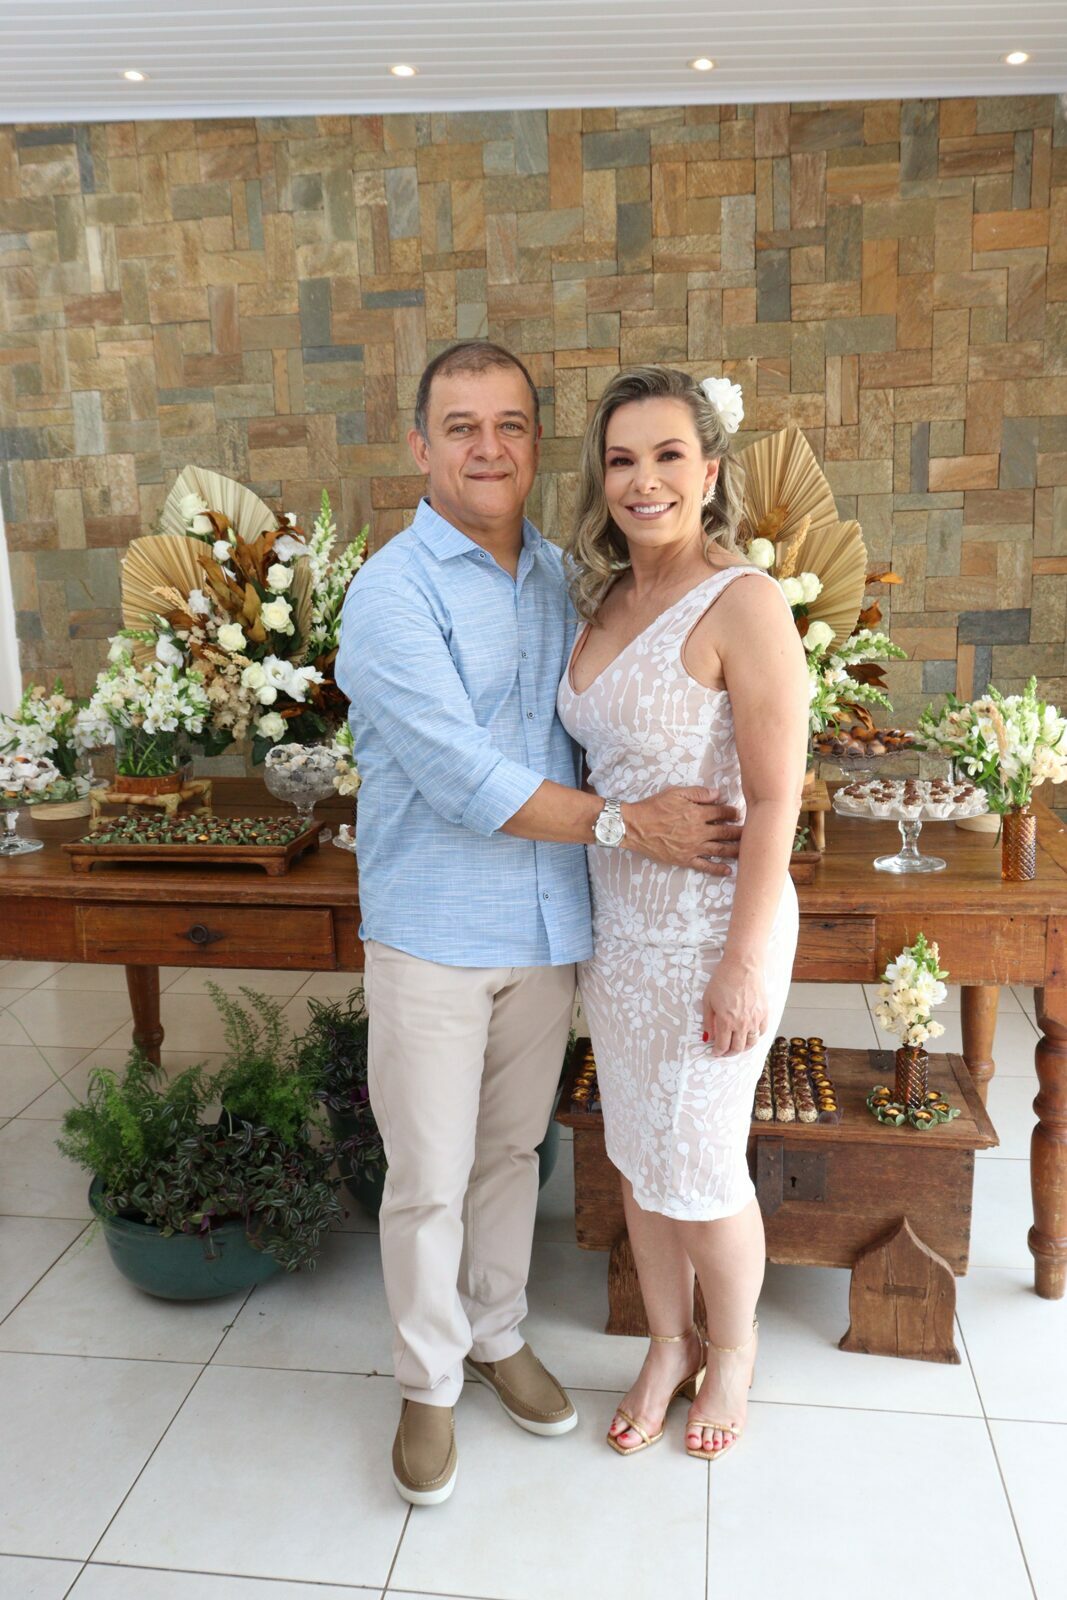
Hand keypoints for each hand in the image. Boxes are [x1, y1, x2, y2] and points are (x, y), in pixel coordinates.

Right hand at [622, 786, 740, 875]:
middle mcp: (698, 832)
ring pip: (720, 849)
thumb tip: (718, 794)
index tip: (738, 813)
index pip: (722, 813)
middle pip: (725, 832)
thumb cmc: (654, 807)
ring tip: (747, 850)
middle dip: (739, 832)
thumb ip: (698, 793)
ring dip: (735, 850)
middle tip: (750, 832)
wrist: (635, 827)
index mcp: (697, 814)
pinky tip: (728, 870)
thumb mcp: (675, 793)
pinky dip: (717, 869)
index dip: (732, 813)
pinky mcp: (685, 859)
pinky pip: (705, 866)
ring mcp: (692, 848)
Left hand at [701, 958, 767, 1056]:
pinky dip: (756, 1036)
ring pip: (751, 1043)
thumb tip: (707, 1037)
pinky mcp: (764, 1013)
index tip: (714, 1052)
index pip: (722, 1045)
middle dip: (729, 1053)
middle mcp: (741, 1023)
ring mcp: (755, 1019)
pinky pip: (762, 1032)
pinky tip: (749, 1034)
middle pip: (737, 1048)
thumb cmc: (723, 979)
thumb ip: (708, 1021)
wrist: (743, 965)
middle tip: (724, 1052)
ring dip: (743, 1048)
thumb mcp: (708, 999)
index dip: (717, 1052)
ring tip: (737, 1046)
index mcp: (726, 1021)